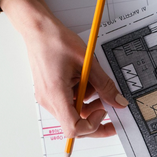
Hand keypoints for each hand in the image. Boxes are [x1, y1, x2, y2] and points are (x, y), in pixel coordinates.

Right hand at [0, 0, 128, 138]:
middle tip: (112, 108)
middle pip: (74, 124)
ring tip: (96, 84)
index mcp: (55, 95)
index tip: (105, 111)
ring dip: (90, 103)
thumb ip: (104, 85)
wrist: (38, 29)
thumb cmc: (56, 41)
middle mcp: (49, 100)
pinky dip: (82, 95)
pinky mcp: (50, 92)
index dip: (93, 125)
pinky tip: (86, 80)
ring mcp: (48, 97)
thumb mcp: (87, 63)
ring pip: (73, 112)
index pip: (74, 128)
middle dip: (95, 118)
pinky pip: (69, 102)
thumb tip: (118, 102)